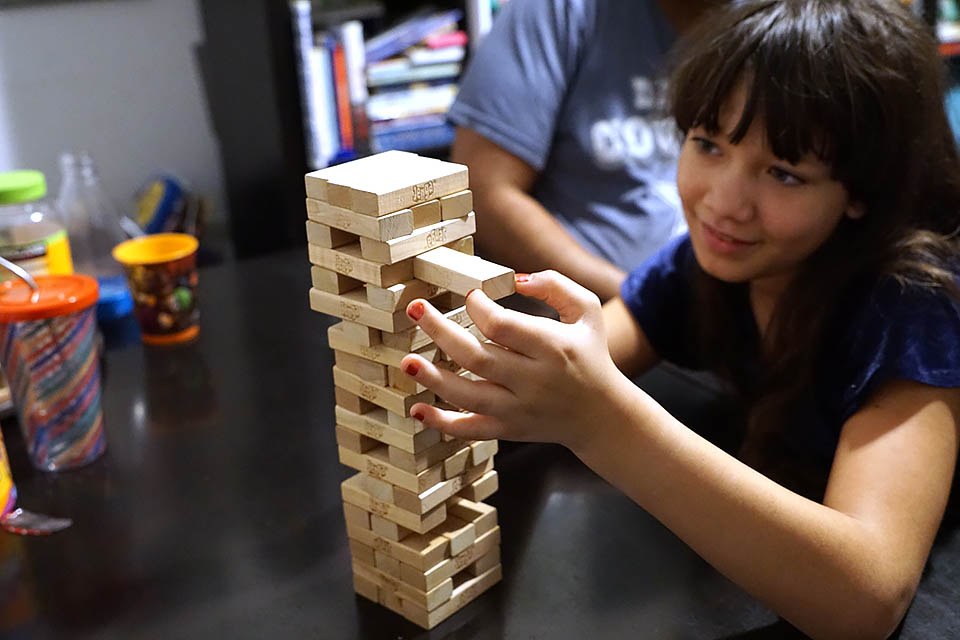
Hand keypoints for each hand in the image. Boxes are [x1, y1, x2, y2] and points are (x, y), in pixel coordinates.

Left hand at [399, 271, 626, 449]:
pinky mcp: (508, 429)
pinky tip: (417, 410)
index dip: (478, 307)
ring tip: (407, 361)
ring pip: (468, 394)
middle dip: (441, 332)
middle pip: (477, 357)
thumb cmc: (590, 356)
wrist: (602, 416)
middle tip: (415, 310)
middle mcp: (533, 380)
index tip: (468, 296)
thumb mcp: (588, 313)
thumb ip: (556, 285)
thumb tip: (516, 277)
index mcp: (552, 347)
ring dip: (433, 378)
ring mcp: (519, 409)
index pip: (503, 326)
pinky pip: (471, 429)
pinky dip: (442, 423)